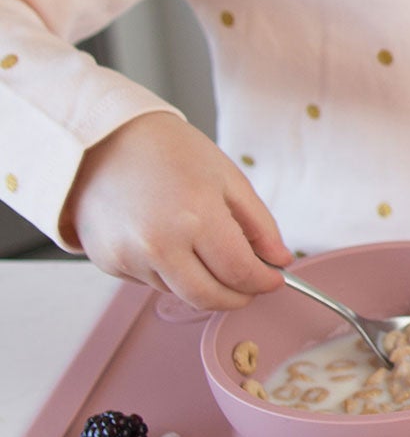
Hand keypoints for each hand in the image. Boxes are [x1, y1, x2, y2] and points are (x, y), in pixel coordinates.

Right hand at [63, 113, 290, 310]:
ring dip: (202, 282)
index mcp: (196, 217)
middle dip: (237, 297)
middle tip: (249, 283)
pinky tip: (168, 240)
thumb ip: (260, 224)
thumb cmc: (168, 150)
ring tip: (203, 247)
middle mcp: (159, 244)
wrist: (102, 140)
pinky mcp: (108, 263)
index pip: (240, 273)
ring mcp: (129, 257)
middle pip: (208, 297)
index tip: (273, 280)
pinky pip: (151, 282)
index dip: (264, 282)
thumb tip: (280, 260)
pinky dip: (170, 272)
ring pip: (180, 292)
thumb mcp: (228, 177)